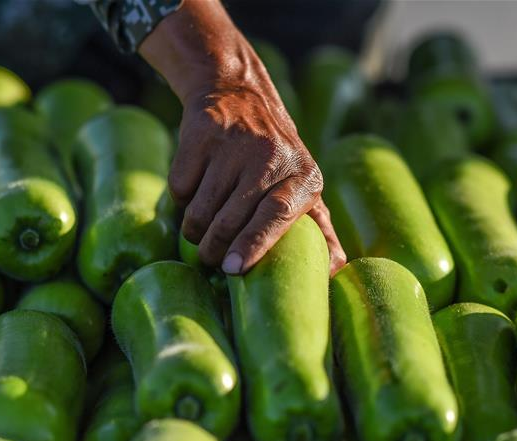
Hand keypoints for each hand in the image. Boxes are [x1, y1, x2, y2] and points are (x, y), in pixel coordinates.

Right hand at [139, 0, 345, 274]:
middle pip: (232, 218)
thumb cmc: (276, 158)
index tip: (233, 268)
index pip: (277, 215)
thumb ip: (321, 229)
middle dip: (215, 248)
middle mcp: (271, 156)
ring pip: (201, 208)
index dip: (253, 244)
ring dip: (194, 229)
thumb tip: (335, 270)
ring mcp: (234, 142)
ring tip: (199, 232)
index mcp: (303, 175)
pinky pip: (181, 186)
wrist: (239, 94)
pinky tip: (193, 192)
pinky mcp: (202, 133)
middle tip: (210, 259)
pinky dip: (181, 198)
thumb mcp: (304, 185)